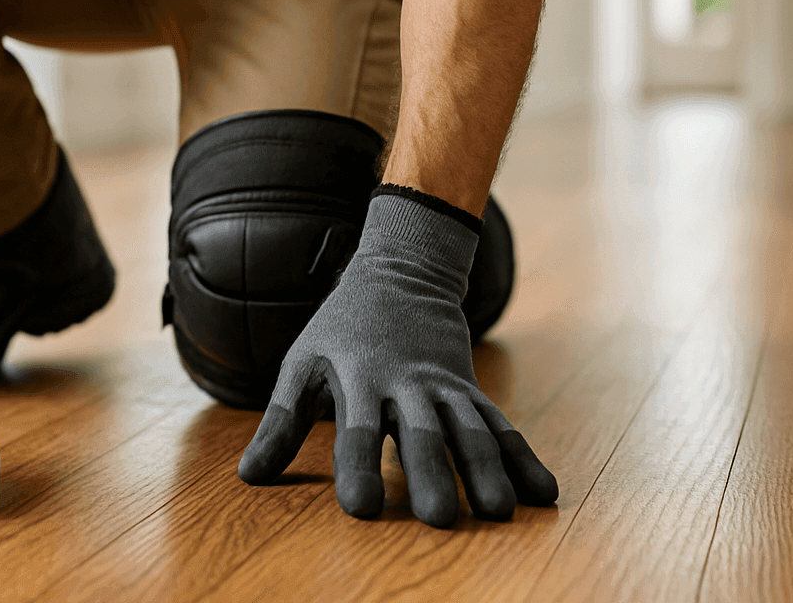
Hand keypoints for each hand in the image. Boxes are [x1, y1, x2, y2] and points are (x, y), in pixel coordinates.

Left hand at [237, 189, 556, 525]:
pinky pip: (501, 426)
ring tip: (498, 512)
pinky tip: (543, 494)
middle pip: (421, 432)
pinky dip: (524, 458)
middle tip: (440, 520)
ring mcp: (444, 386)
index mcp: (358, 378)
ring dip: (486, 470)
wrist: (401, 272)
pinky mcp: (470, 390)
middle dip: (432, 474)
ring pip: (470, 429)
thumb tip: (248, 477)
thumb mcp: (302, 365)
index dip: (356, 467)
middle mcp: (405, 383)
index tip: (361, 508)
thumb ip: (280, 423)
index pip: (354, 428)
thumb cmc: (340, 331)